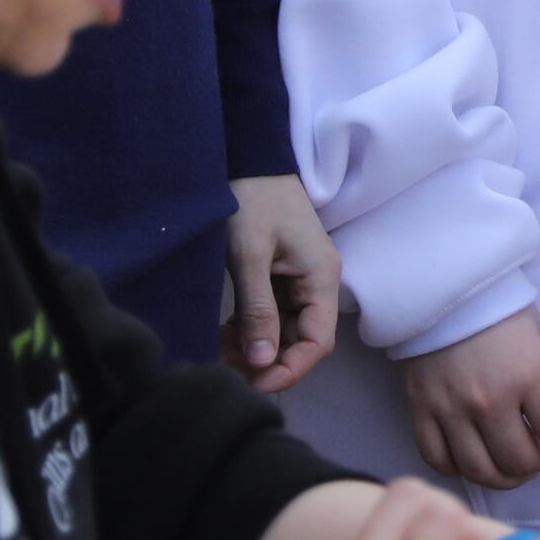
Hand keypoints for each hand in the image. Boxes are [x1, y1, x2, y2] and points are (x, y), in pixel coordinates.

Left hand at [221, 175, 340, 391]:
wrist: (249, 156)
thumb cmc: (252, 200)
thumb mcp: (250, 255)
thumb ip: (257, 310)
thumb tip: (262, 362)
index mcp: (321, 278)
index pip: (317, 342)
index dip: (290, 369)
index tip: (254, 383)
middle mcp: (316, 282)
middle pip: (300, 339)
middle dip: (267, 360)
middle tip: (226, 370)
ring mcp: (298, 279)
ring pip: (282, 329)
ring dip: (254, 346)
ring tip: (219, 354)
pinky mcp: (279, 274)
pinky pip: (270, 313)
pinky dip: (249, 328)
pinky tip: (222, 336)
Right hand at [400, 307, 539, 492]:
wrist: (439, 284)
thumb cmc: (496, 304)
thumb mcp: (535, 336)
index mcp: (529, 375)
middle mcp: (490, 399)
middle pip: (518, 463)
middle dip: (535, 467)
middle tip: (538, 456)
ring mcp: (451, 407)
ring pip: (479, 470)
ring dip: (500, 477)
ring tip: (507, 464)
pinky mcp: (420, 409)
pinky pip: (438, 459)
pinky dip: (457, 469)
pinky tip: (470, 459)